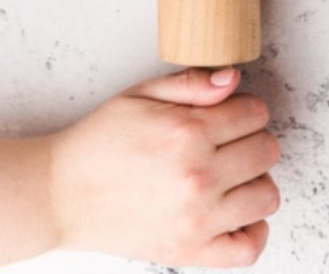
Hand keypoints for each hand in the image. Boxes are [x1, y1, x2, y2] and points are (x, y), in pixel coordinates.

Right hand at [48, 67, 280, 266]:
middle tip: (229, 142)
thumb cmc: (100, 141)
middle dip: (253, 139)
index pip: (255, 114)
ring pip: (267, 196)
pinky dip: (254, 230)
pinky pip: (249, 248)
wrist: (61, 194)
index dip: (246, 108)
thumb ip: (192, 83)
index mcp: (187, 131)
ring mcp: (197, 218)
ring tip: (232, 175)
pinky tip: (238, 212)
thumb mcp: (141, 94)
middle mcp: (198, 175)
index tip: (230, 114)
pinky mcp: (190, 251)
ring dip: (256, 180)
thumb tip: (233, 78)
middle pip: (267, 150)